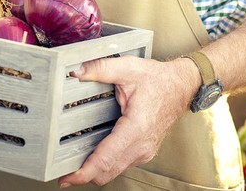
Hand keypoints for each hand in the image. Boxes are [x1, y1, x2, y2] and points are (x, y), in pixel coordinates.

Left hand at [58, 55, 197, 186]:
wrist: (182, 86)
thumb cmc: (159, 80)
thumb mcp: (129, 68)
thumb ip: (101, 68)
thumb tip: (78, 71)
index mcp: (136, 127)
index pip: (106, 159)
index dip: (84, 172)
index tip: (67, 177)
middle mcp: (141, 145)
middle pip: (106, 172)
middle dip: (84, 175)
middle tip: (63, 172)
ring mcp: (144, 151)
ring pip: (113, 172)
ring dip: (95, 171)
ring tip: (75, 165)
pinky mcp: (144, 152)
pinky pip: (121, 165)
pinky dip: (106, 165)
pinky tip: (95, 156)